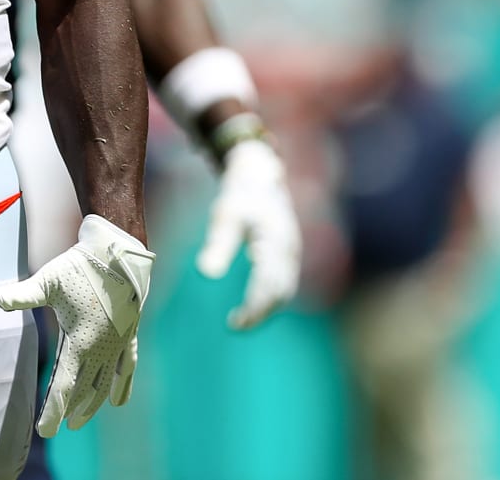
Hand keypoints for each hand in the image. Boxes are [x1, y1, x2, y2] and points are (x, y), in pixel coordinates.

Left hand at [0, 214, 152, 436]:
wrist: (118, 253)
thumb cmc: (80, 266)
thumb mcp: (48, 281)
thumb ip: (23, 295)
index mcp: (81, 343)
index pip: (65, 388)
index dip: (53, 411)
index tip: (45, 431)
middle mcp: (102, 349)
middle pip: (85, 391)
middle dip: (70, 411)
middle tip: (57, 427)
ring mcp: (118, 343)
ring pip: (105, 383)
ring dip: (93, 404)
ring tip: (79, 420)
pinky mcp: (129, 334)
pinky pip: (128, 366)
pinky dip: (123, 385)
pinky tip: (119, 402)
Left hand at [197, 136, 301, 328]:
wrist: (261, 174)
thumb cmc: (241, 194)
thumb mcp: (226, 215)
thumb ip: (219, 243)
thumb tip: (207, 273)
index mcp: (276, 241)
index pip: (268, 285)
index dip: (254, 308)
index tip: (236, 323)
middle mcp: (289, 250)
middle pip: (280, 291)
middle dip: (261, 312)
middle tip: (237, 325)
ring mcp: (292, 252)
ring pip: (285, 288)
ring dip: (267, 307)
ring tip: (242, 319)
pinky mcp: (288, 252)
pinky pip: (285, 281)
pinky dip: (271, 296)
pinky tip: (252, 303)